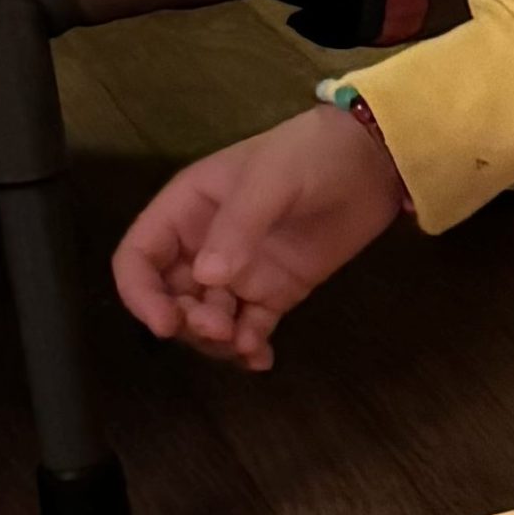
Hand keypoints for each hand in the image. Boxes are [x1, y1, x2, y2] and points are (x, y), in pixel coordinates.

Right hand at [109, 104, 407, 369]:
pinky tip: (262, 360)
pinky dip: (249, 347)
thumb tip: (208, 278)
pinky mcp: (276, 291)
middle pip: (170, 297)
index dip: (140, 293)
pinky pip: (250, 328)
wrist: (375, 161)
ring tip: (246, 345)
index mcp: (186, 210)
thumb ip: (238, 227)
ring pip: (207, 319)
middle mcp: (203, 245)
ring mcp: (240, 272)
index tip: (165, 323)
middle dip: (186, 322)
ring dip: (216, 340)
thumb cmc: (312, 154)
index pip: (139, 257)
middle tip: (220, 328)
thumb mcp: (271, 180)